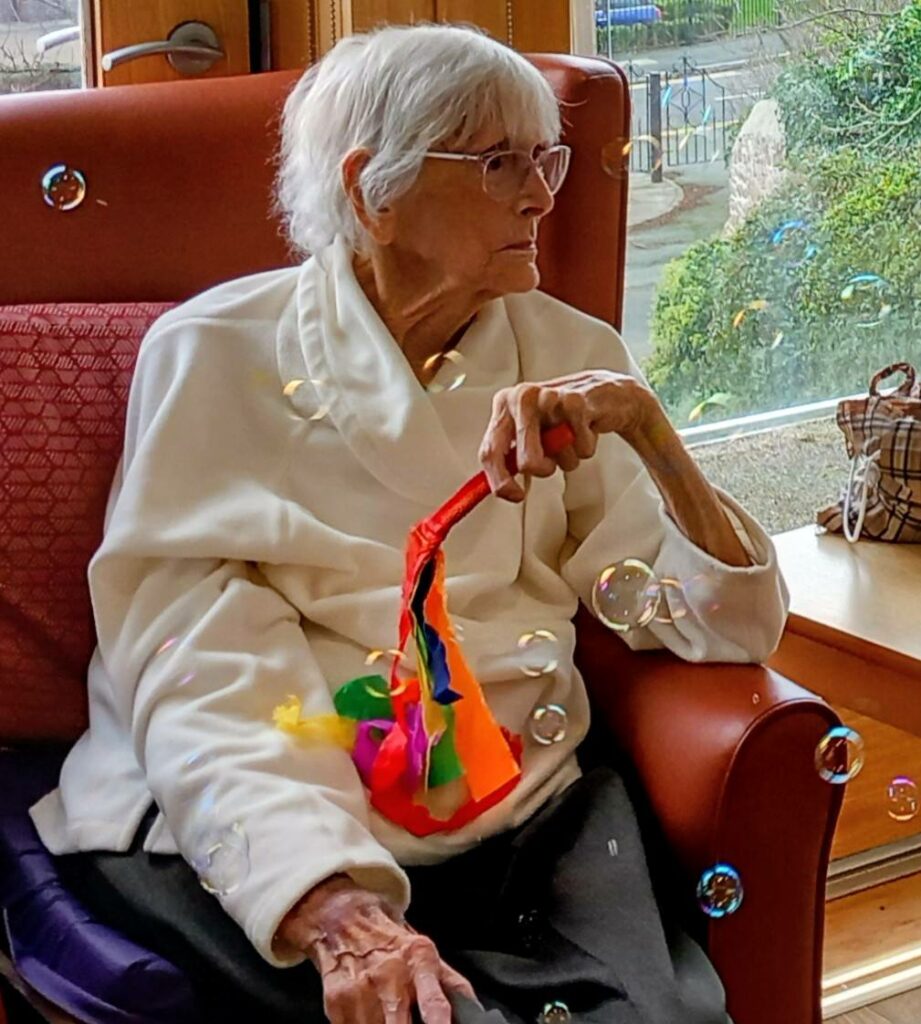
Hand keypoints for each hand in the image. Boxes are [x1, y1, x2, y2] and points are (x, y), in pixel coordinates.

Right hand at [277, 876, 479, 1023]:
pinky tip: (368, 1014)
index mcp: (419, 962)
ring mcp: (361, 989)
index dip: (439, 1023)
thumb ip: (451, 985)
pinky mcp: (337, 1001)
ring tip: (386, 1013)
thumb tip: (475, 1013)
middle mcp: (390, 976)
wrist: (345, 919)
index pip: (435, 1002)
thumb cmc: (390, 940)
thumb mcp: (426, 952)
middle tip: (404, 1018)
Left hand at [478, 370, 657, 501]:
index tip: (513, 495)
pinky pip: (581, 448)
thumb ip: (510, 456)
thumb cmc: (559, 415)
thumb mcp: (528, 432)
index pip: (490, 451)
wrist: (599, 392)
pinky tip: (585, 428)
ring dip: (568, 456)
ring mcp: (549, 398)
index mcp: (504, 405)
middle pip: (526, 462)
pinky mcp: (576, 402)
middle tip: (551, 461)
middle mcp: (522, 397)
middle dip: (543, 469)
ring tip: (570, 435)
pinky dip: (586, 446)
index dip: (500, 481)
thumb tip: (500, 487)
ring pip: (558, 456)